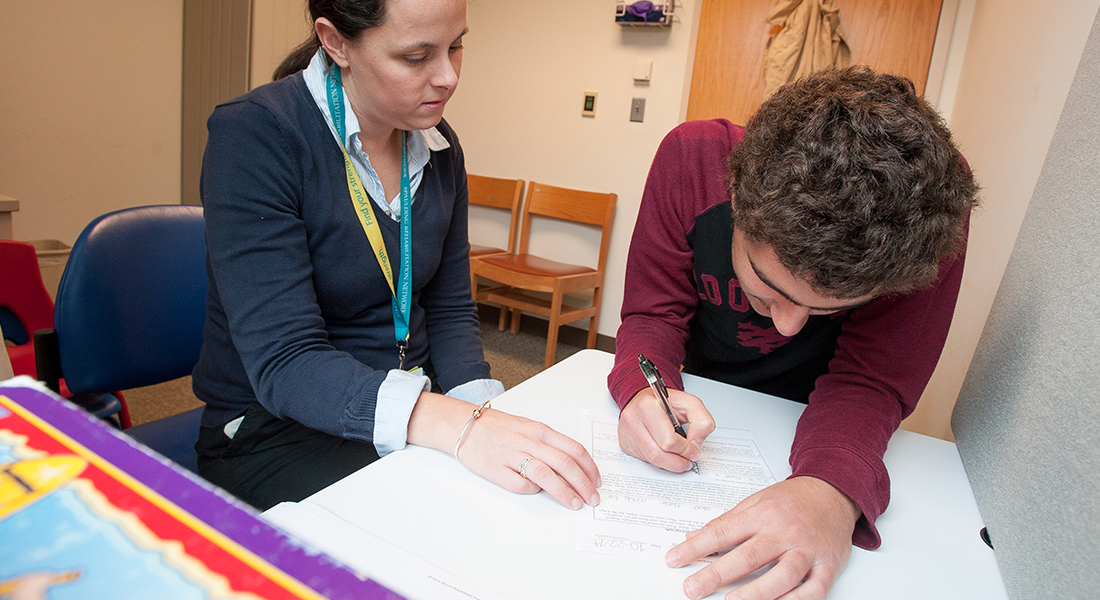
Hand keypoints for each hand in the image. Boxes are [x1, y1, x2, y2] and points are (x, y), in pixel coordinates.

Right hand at [408, 392, 601, 509]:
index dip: (589, 467)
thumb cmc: (497, 428)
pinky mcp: (496, 470)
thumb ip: (549, 444)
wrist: (463, 426)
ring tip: (575, 503)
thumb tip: (572, 466)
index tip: (597, 481)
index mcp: (539, 430)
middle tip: (592, 498)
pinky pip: (520, 484)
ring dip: (564, 492)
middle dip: (583, 484)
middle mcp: (529, 441)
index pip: (573, 449)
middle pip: (565, 463)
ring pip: (546, 475)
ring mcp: (512, 455)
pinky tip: (537, 493)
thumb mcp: (528, 427)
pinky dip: (532, 490)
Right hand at [618, 388, 715, 471]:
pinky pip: (644, 460)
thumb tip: (696, 443)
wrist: (646, 399)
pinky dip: (659, 461)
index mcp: (648, 406)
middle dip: (678, 462)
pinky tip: (666, 453)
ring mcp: (626, 432)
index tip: (694, 451)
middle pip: (658, 454)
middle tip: (688, 460)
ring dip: (669, 464)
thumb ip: (702, 421)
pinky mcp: (624, 442)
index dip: (685, 450)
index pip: (668, 440)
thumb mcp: (690, 404)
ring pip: (651, 460)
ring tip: (680, 460)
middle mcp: (633, 419)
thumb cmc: (666, 402)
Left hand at [665, 477, 860, 599]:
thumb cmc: (793, 499)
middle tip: (693, 588)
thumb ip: (726, 522)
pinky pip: (812, 590)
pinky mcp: (828, 567)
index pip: (723, 532)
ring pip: (782, 576)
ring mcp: (808, 550)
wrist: (834, 492)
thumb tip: (694, 537)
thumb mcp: (756, 501)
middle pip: (748, 556)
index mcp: (764, 514)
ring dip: (755, 593)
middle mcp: (785, 531)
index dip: (696, 548)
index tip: (674, 559)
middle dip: (717, 574)